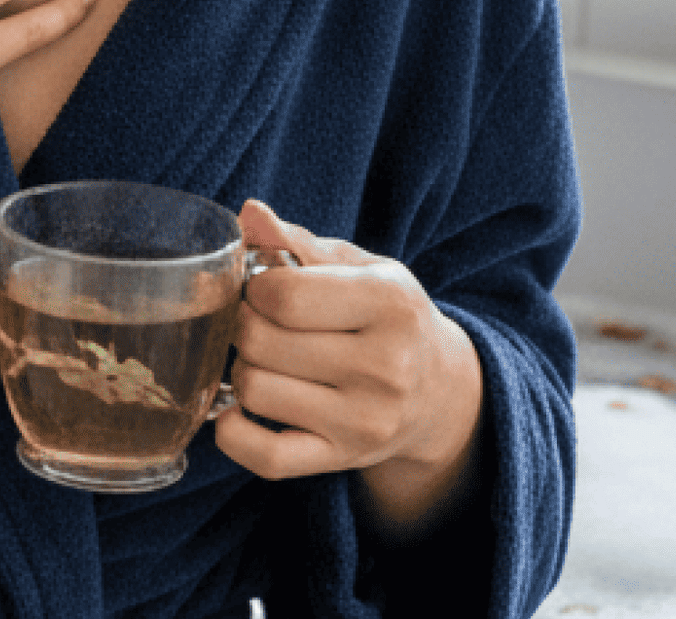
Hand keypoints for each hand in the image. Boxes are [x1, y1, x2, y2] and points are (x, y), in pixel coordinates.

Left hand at [213, 200, 485, 533]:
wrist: (441, 392)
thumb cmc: (385, 314)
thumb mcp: (357, 266)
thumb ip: (297, 240)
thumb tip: (249, 214)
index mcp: (389, 304)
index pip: (282, 295)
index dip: (254, 286)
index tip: (265, 287)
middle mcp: (385, 367)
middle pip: (258, 341)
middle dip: (242, 325)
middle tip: (258, 323)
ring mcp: (365, 421)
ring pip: (253, 391)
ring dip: (240, 371)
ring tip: (263, 360)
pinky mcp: (343, 461)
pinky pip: (266, 458)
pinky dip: (233, 433)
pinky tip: (238, 409)